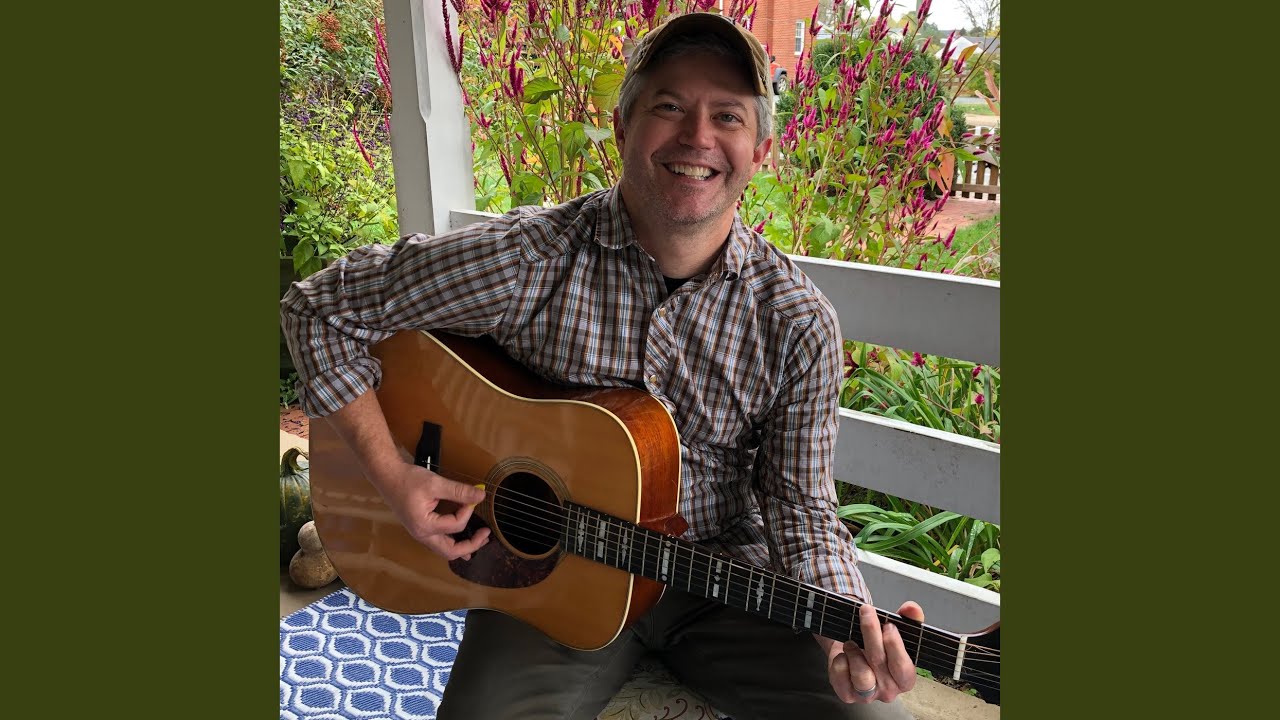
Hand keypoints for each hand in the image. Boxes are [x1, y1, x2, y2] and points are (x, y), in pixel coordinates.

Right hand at [371, 460, 491, 560]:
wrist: (387, 476)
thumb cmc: (408, 479)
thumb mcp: (436, 483)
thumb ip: (459, 491)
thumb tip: (481, 495)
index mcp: (425, 526)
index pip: (456, 526)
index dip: (468, 511)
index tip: (472, 497)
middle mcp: (422, 535)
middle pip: (451, 552)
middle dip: (471, 545)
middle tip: (486, 535)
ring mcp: (421, 534)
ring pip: (445, 550)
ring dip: (463, 547)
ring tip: (480, 540)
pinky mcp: (421, 529)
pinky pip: (440, 542)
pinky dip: (453, 542)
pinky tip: (463, 539)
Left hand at [820, 601, 924, 703]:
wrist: (853, 650)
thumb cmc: (878, 644)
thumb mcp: (896, 629)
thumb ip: (909, 618)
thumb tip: (912, 608)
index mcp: (905, 679)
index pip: (903, 668)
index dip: (895, 645)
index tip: (888, 625)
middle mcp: (888, 691)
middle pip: (879, 663)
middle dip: (871, 632)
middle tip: (866, 612)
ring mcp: (867, 695)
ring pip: (861, 674)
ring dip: (853, 651)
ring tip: (851, 640)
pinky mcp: (847, 694)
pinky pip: (841, 676)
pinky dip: (840, 661)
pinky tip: (843, 654)